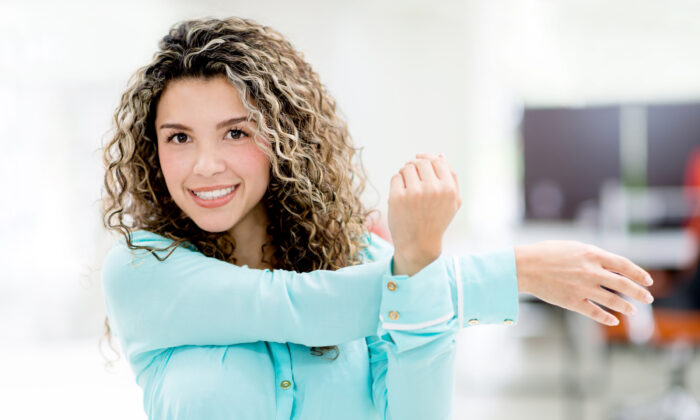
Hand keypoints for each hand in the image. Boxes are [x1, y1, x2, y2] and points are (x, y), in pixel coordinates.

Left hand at [388, 153, 460, 275]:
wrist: (419, 245)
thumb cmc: (437, 221)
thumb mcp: (453, 202)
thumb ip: (451, 178)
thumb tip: (441, 155)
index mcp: (448, 189)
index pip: (437, 161)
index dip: (428, 158)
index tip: (420, 161)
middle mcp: (432, 189)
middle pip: (421, 162)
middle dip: (415, 165)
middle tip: (412, 176)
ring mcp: (414, 193)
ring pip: (406, 168)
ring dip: (405, 173)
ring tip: (407, 186)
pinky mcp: (397, 198)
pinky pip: (396, 177)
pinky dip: (397, 182)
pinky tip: (401, 193)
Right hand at [515, 240, 654, 325]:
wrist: (525, 267)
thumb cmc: (546, 254)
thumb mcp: (574, 248)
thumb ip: (593, 256)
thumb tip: (610, 265)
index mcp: (592, 255)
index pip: (624, 265)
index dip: (639, 273)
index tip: (648, 280)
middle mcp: (591, 272)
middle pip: (623, 284)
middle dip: (639, 293)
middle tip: (648, 298)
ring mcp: (583, 288)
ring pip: (613, 301)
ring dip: (626, 307)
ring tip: (633, 311)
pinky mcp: (573, 302)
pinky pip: (595, 313)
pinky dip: (607, 318)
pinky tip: (614, 321)